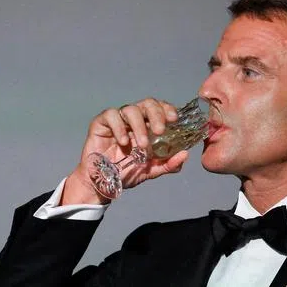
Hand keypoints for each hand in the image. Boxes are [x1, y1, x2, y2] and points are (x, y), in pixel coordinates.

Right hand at [61, 97, 188, 204]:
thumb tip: (184, 155)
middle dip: (156, 114)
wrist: (103, 182)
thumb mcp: (151, 170)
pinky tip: (123, 142)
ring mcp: (117, 120)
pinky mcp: (101, 123)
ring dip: (139, 126)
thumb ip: (168, 164)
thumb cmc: (125, 172)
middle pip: (147, 104)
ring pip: (130, 109)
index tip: (174, 119)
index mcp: (147, 126)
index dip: (168, 109)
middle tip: (160, 131)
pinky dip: (119, 127)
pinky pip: (111, 115)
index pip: (160, 109)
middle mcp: (134, 120)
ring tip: (142, 145)